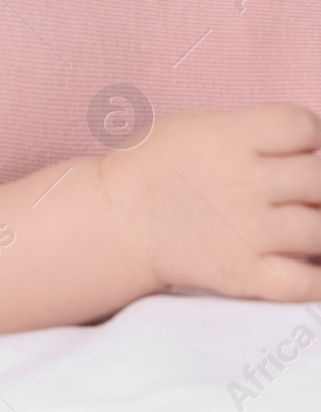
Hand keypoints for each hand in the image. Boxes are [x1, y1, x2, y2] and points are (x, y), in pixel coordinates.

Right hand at [100, 105, 320, 302]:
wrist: (112, 220)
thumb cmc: (150, 168)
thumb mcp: (193, 127)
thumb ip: (247, 131)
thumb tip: (303, 143)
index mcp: (229, 138)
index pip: (303, 126)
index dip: (316, 136)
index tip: (307, 148)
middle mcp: (244, 182)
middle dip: (318, 184)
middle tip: (301, 192)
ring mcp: (246, 231)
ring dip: (319, 229)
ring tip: (301, 225)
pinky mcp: (242, 273)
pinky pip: (305, 285)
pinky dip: (320, 282)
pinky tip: (315, 269)